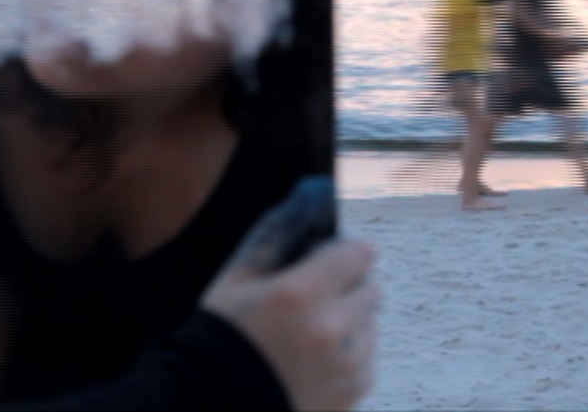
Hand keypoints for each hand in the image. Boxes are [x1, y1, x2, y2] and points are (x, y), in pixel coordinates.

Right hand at [201, 186, 379, 409]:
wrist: (216, 400)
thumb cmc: (224, 334)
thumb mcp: (237, 277)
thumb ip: (275, 233)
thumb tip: (304, 196)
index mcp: (301, 292)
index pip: (359, 253)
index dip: (344, 252)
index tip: (329, 259)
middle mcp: (331, 326)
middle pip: (371, 287)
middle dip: (347, 286)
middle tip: (314, 299)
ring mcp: (347, 362)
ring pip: (371, 322)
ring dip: (350, 320)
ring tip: (310, 333)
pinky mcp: (354, 389)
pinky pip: (369, 356)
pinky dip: (349, 352)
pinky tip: (315, 358)